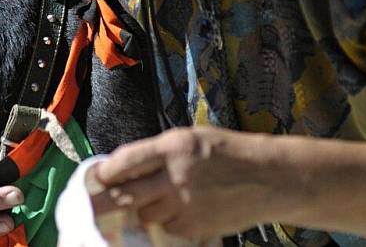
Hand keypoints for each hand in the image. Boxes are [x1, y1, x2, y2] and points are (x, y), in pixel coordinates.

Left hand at [91, 126, 280, 240]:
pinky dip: (169, 221)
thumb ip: (160, 153)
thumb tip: (128, 168)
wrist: (267, 178)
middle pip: (128, 195)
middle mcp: (175, 176)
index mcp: (173, 147)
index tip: (97, 177)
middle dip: (109, 201)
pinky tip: (183, 209)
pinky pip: (168, 227)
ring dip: (145, 209)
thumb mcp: (192, 139)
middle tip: (98, 204)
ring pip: (146, 214)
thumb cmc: (227, 152)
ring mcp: (185, 204)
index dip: (107, 172)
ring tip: (159, 199)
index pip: (127, 161)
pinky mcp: (196, 226)